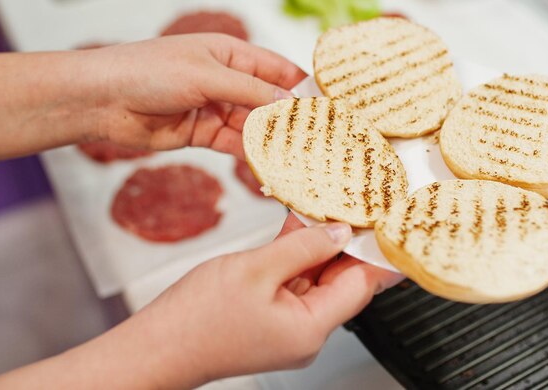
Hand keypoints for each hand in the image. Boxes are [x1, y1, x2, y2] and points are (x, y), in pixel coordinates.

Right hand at [0, 215, 403, 389]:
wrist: (156, 346)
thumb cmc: (195, 320)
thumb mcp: (255, 269)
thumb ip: (301, 246)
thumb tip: (336, 231)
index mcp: (311, 328)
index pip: (362, 284)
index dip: (376, 250)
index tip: (391, 222)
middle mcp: (304, 332)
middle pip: (340, 280)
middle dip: (346, 240)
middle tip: (357, 201)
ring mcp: (285, 326)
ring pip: (315, 277)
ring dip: (318, 243)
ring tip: (327, 204)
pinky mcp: (267, 317)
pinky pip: (291, 281)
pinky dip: (294, 254)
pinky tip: (294, 224)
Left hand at [87, 34, 305, 157]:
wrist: (102, 100)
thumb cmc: (148, 71)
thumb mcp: (206, 76)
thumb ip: (250, 92)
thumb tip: (290, 103)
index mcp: (230, 53)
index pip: (277, 69)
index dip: (303, 86)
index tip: (329, 107)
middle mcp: (225, 79)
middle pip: (268, 100)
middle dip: (291, 119)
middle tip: (320, 140)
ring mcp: (214, 108)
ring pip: (253, 126)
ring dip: (273, 140)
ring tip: (300, 157)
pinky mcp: (201, 134)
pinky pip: (234, 144)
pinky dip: (250, 154)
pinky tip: (270, 165)